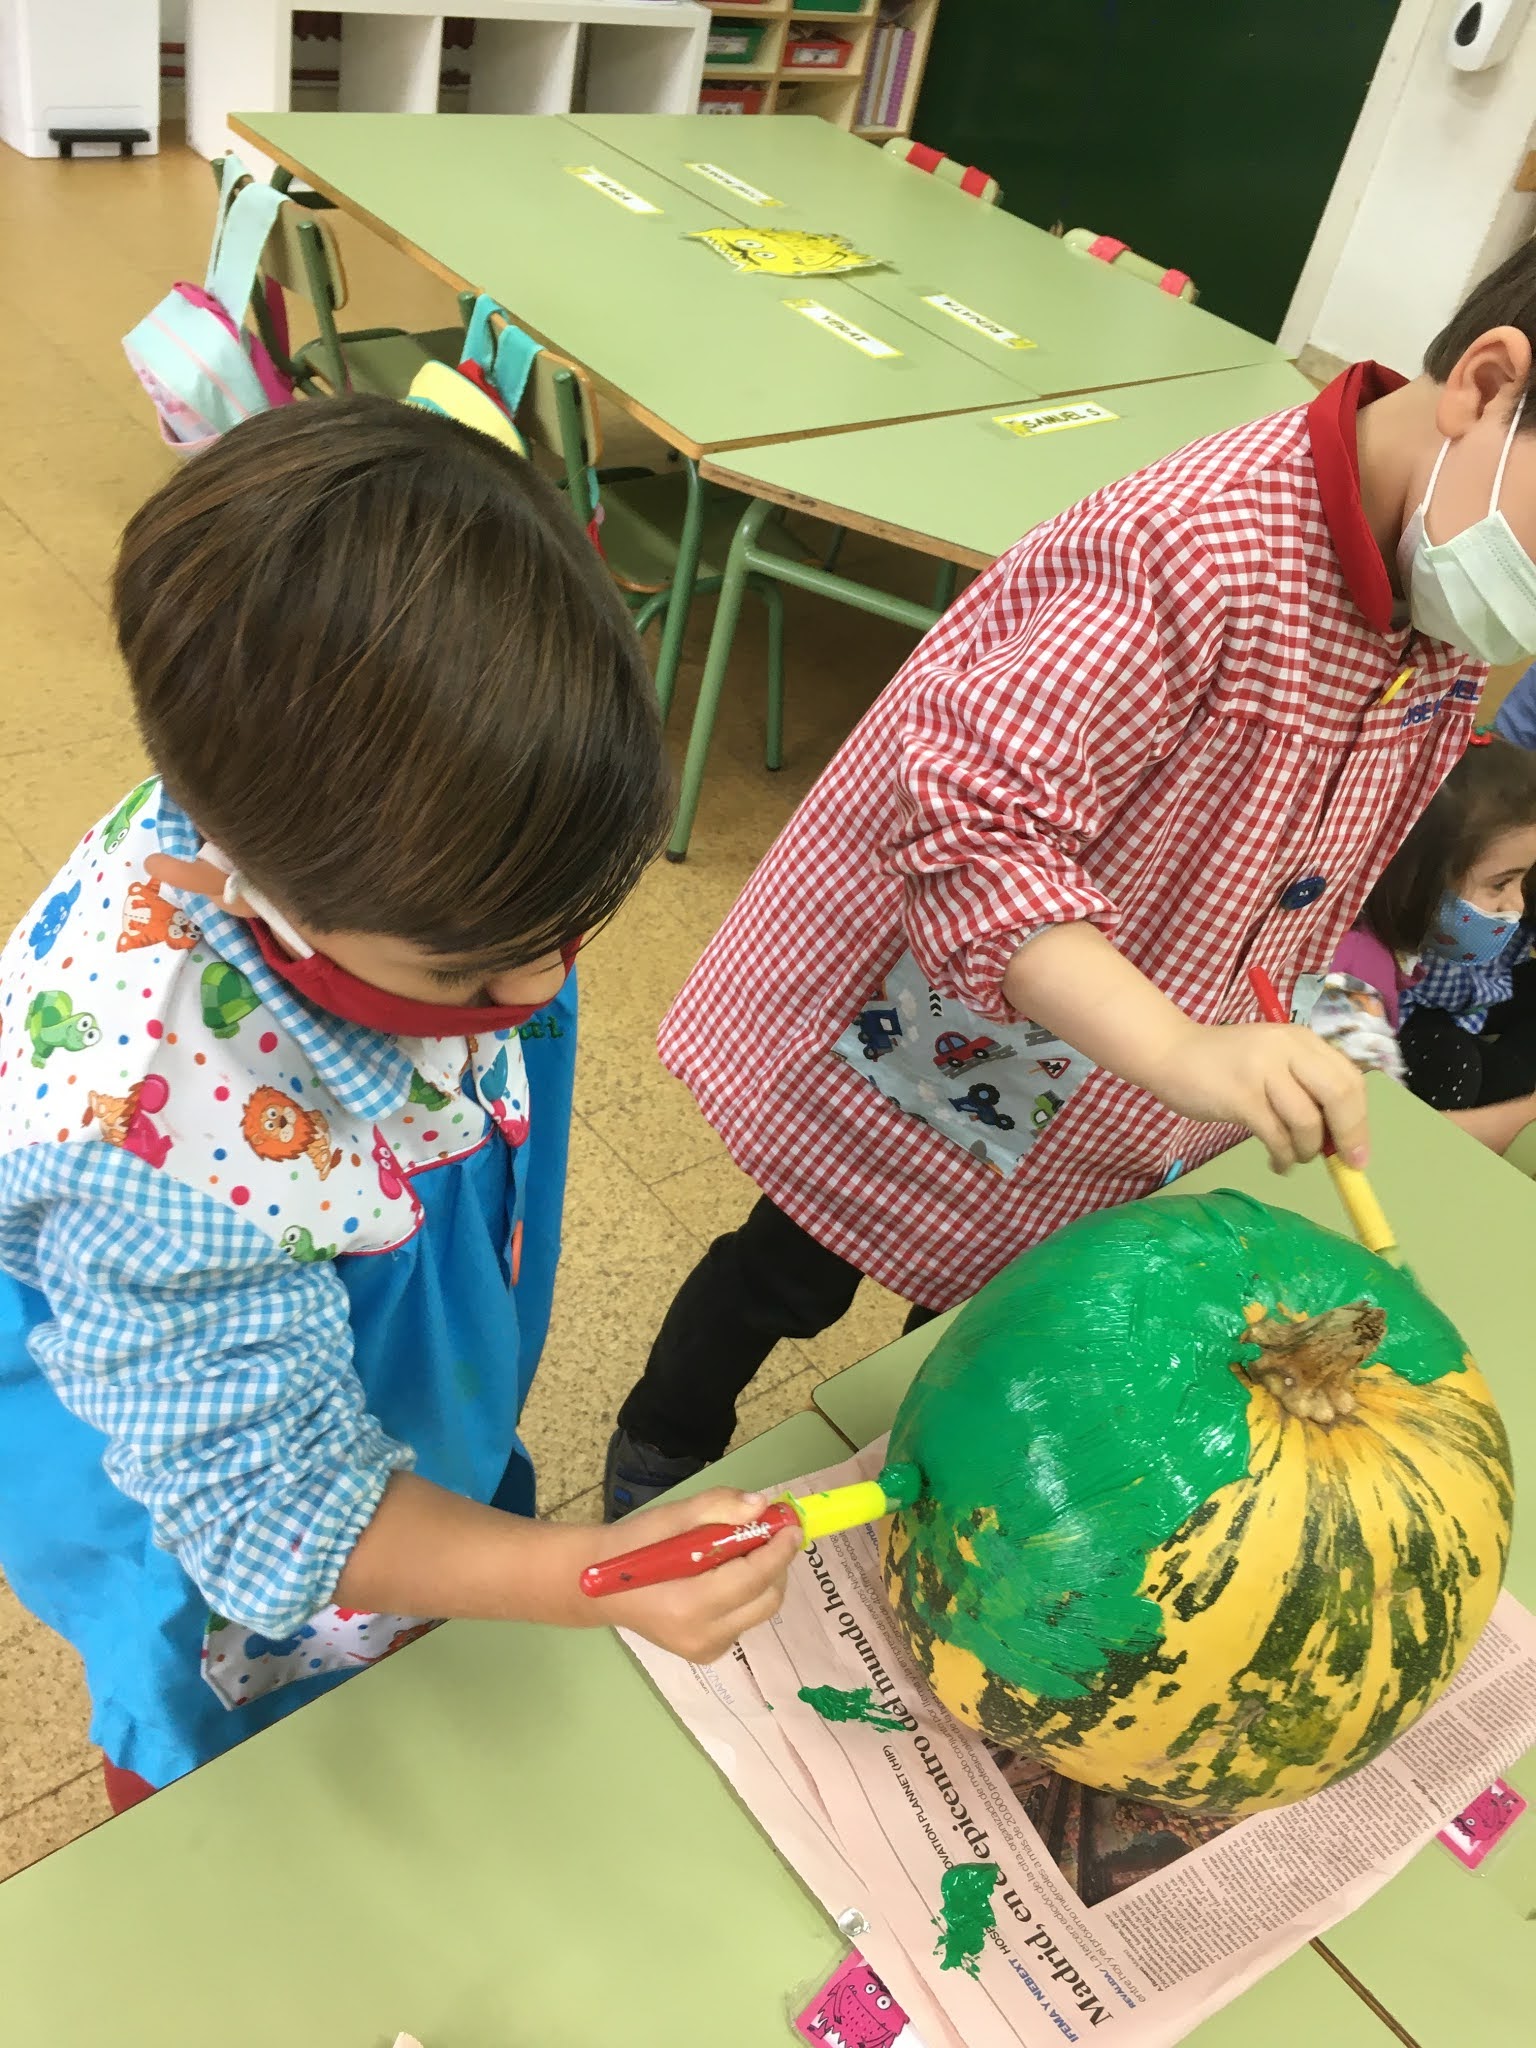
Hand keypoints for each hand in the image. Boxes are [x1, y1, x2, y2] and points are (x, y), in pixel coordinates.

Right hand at [584, 1488, 800, 1663]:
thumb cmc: (634, 1547)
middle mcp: (702, 1635)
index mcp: (688, 1604)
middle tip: (771, 1532)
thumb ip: (717, 1507)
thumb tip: (761, 1506)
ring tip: (746, 1550)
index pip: (751, 1578)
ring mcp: (705, 1649)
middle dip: (776, 1563)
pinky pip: (745, 1620)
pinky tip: (728, 1575)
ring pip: (759, 1611)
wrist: (599, 1587)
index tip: (792, 1524)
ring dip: (764, 1578)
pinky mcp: (707, 1653)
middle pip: (766, 1600)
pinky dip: (749, 1595)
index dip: (778, 1550)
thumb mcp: (671, 1516)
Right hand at [1146, 1021, 1368, 1172]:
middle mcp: (1287, 1049)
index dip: (1360, 1119)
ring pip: (1307, 1122)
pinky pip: (1276, 1136)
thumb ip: (1304, 1083)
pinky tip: (1277, 1163)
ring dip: (1306, 1150)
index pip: (1349, 1079)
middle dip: (1347, 1136)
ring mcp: (1264, 1071)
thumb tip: (1339, 1135)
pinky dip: (1282, 1157)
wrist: (1170, 1052)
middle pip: (1339, 1095)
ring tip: (1293, 1158)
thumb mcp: (1272, 1059)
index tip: (1358, 1151)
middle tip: (1344, 1164)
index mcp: (1301, 1039)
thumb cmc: (1223, 1062)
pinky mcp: (1241, 1096)